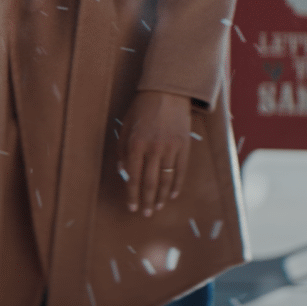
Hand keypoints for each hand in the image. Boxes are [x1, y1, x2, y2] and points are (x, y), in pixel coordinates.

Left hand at [117, 91, 191, 217]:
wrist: (166, 91)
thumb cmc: (141, 109)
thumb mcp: (125, 126)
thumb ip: (122, 150)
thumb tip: (123, 172)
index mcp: (135, 144)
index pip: (133, 177)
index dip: (131, 194)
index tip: (131, 207)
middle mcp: (153, 148)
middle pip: (150, 182)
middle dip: (146, 200)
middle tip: (145, 214)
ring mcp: (171, 148)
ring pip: (166, 180)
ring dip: (160, 197)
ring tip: (156, 208)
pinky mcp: (184, 146)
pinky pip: (180, 171)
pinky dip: (176, 185)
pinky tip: (171, 195)